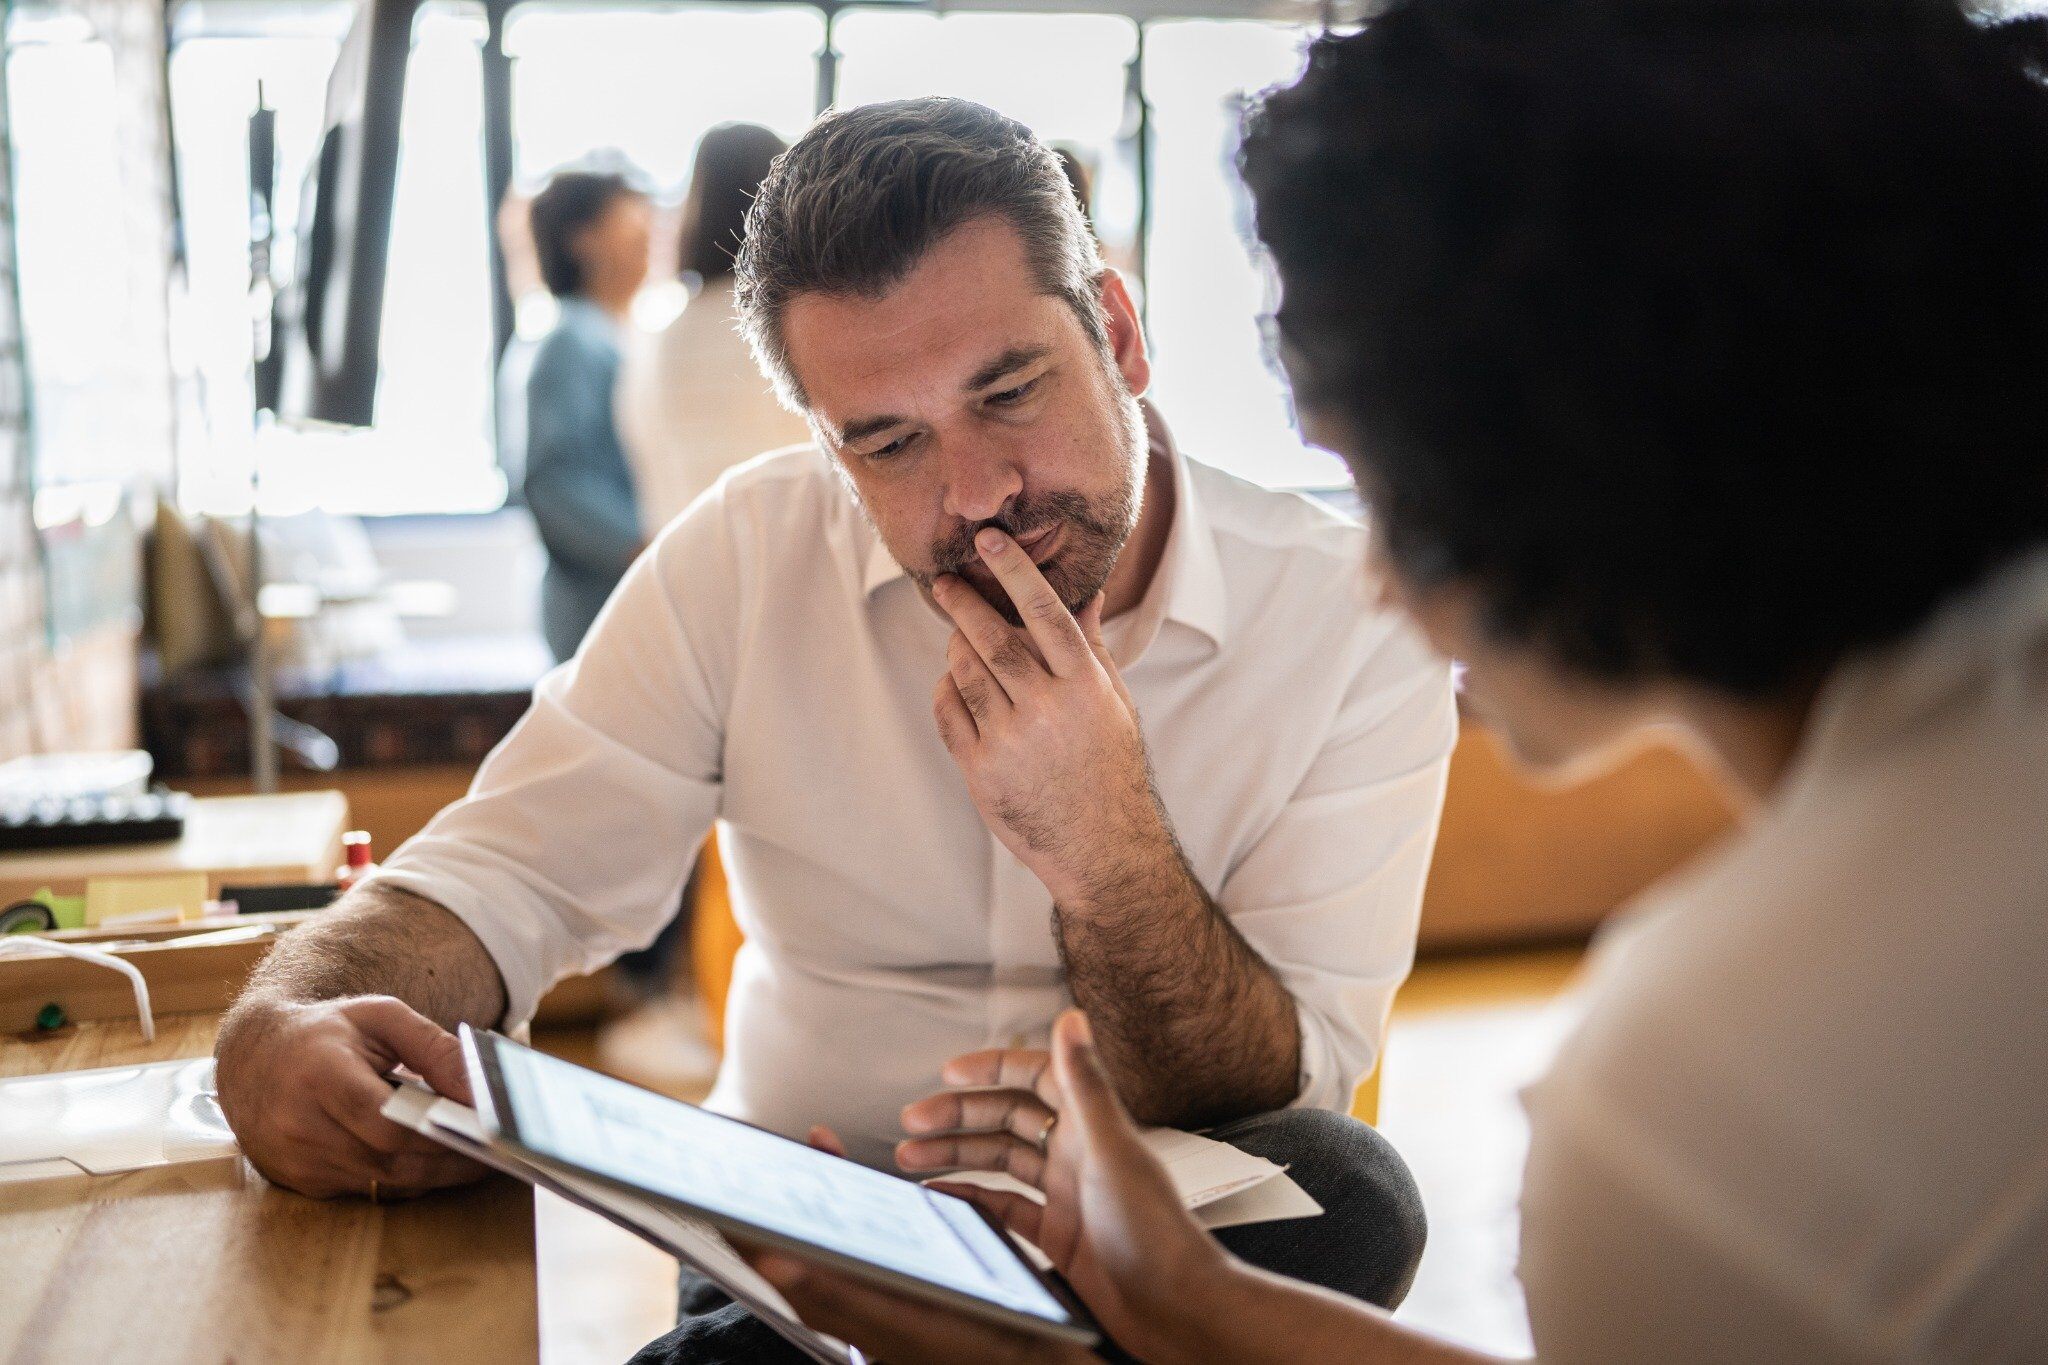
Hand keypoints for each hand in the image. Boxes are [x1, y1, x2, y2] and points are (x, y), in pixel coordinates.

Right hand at [214, 994, 486, 1199]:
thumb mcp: (382, 1017)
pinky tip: (434, 1163)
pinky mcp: (299, 1182)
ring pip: (382, 1182)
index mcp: (320, 1076)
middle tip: (498, 1152)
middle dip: (449, 1160)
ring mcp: (296, 1161)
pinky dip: (404, 1178)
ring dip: (434, 1174)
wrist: (254, 1056)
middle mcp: (300, 1125)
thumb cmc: (327, 1031)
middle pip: (390, 1160)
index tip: (487, 1131)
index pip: (387, 1122)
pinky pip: (366, 1189)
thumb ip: (434, 1048)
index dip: (440, 1132)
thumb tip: (479, 1090)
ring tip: (478, 1157)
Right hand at [753, 1012, 1229, 1363]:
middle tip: (913, 1120)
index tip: (950, 1070)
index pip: (1036, 1077)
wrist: (1174, 1308)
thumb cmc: (1155, 1232)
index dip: (993, 1068)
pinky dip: (972, 1198)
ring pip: (1001, 1162)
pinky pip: (1005, 1208)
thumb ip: (1086, 1084)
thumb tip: (1073, 1017)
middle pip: (1008, 1120)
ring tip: (910, 1157)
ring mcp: (1067, 1194)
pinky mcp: (1059, 1236)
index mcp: (1091, 1125)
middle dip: (959, 1116)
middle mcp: (1077, 1154)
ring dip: (957, 1155)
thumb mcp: (1110, 1149)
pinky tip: (944, 1195)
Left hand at [931, 528, 1166, 906]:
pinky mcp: (981, 770)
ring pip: (964, 672)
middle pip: (993, 637)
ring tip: (957, 637)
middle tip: (946, 582)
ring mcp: (1011, 740)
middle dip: (964, 603)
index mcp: (1084, 685)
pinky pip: (948, 713)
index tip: (989, 539)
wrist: (1101, 846)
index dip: (1014, 570)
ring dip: (955, 647)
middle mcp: (1047, 708)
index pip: (1044, 611)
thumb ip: (1091, 645)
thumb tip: (1087, 592)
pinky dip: (945, 690)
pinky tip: (954, 684)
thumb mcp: (1114, 702)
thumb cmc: (1110, 766)